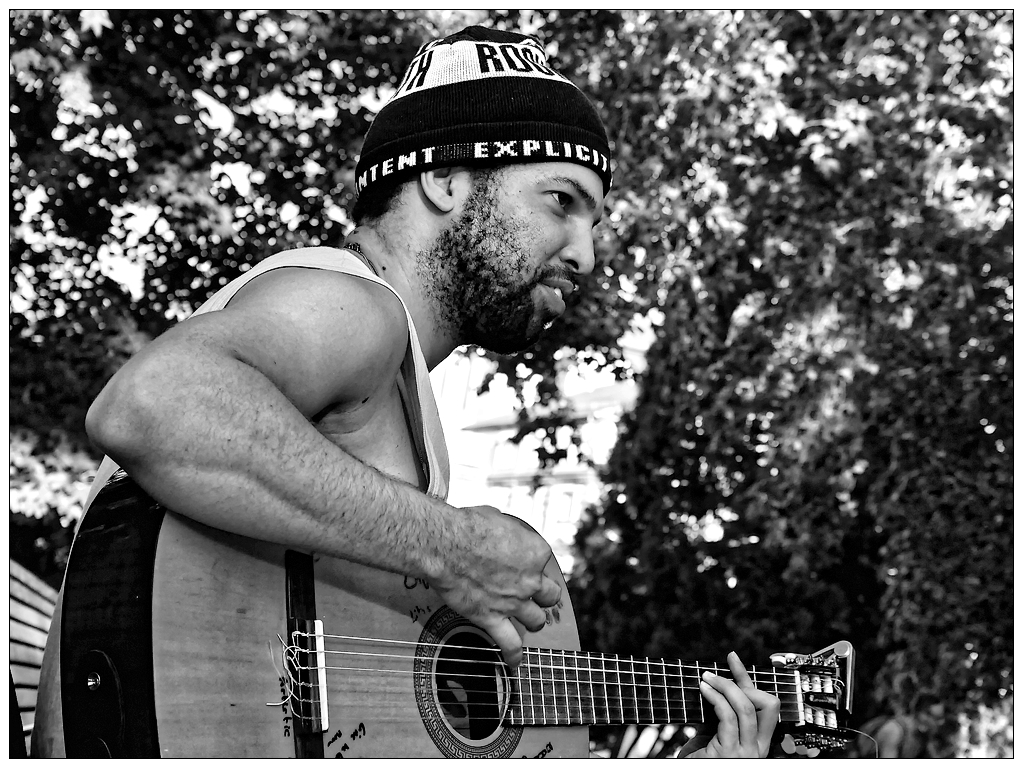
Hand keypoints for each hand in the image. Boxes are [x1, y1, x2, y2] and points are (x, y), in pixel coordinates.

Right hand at [433, 506, 561, 668]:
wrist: (445, 545)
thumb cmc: (467, 526)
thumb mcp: (497, 517)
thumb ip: (507, 532)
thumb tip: (502, 533)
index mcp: (536, 552)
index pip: (545, 562)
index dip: (534, 564)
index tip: (523, 563)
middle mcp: (530, 580)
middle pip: (550, 595)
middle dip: (542, 595)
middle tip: (532, 593)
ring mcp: (513, 602)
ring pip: (537, 621)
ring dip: (532, 620)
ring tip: (524, 619)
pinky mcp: (492, 618)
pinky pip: (510, 644)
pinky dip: (513, 655)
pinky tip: (515, 661)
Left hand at [678, 652, 780, 757]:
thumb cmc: (699, 760)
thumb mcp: (713, 733)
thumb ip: (720, 714)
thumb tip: (714, 685)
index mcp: (757, 741)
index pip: (764, 704)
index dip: (748, 678)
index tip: (732, 659)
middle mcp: (757, 747)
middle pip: (768, 704)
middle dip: (742, 682)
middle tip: (716, 674)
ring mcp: (746, 751)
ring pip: (748, 708)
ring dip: (725, 686)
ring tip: (707, 678)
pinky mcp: (729, 753)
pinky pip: (728, 717)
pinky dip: (716, 698)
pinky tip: (705, 690)